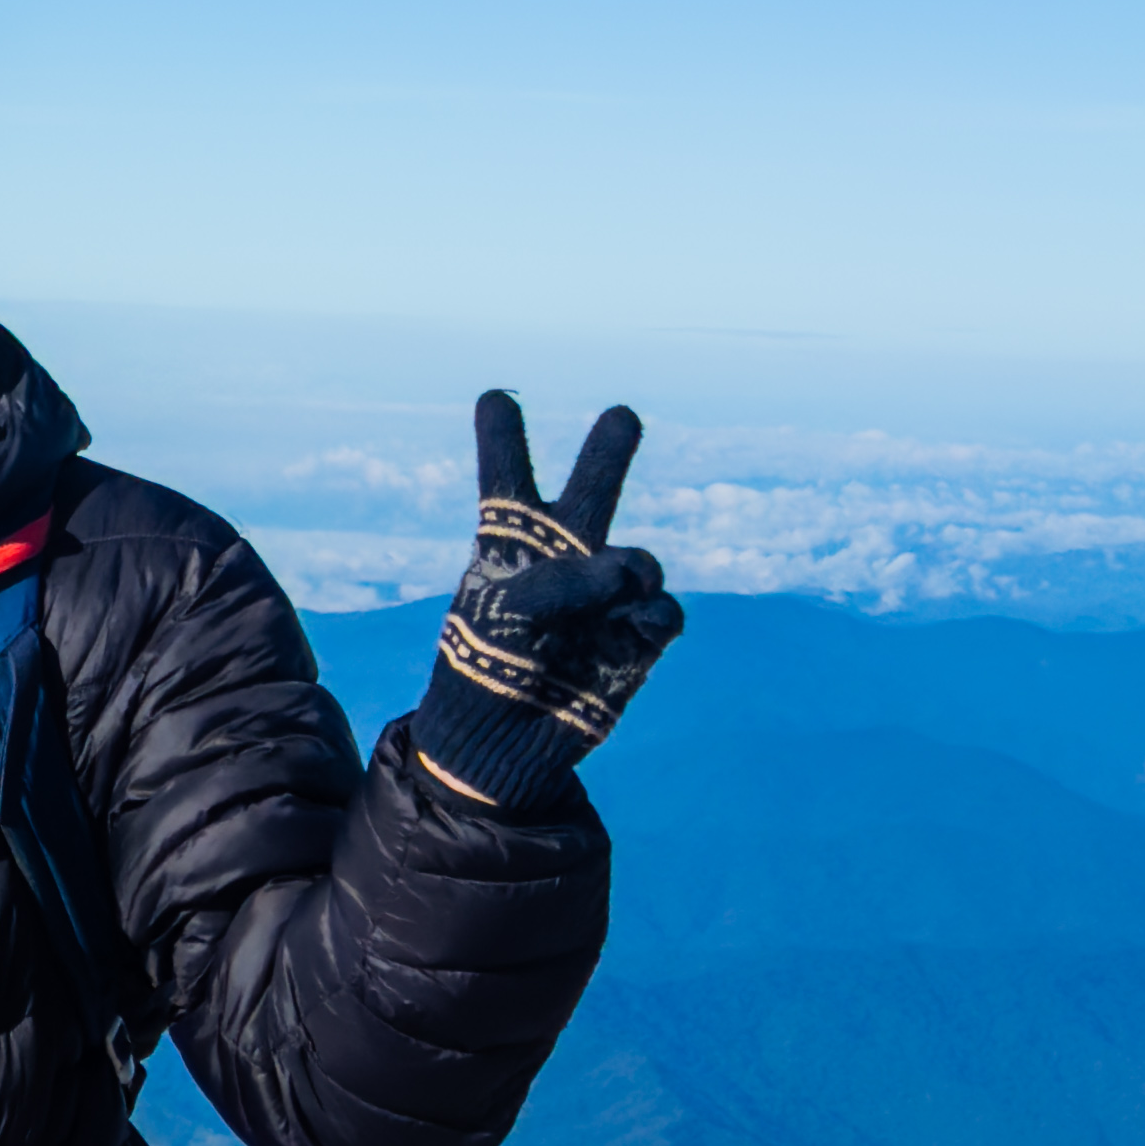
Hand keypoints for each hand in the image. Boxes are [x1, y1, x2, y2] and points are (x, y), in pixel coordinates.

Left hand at [416, 392, 680, 797]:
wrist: (500, 748)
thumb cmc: (482, 670)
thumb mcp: (501, 613)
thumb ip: (562, 578)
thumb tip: (634, 572)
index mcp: (506, 545)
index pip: (505, 480)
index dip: (504, 437)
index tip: (498, 397)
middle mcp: (560, 561)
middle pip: (591, 492)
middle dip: (608, 452)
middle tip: (622, 413)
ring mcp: (604, 600)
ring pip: (639, 560)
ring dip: (629, 568)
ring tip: (617, 586)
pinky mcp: (637, 641)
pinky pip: (662, 614)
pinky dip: (651, 617)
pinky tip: (632, 630)